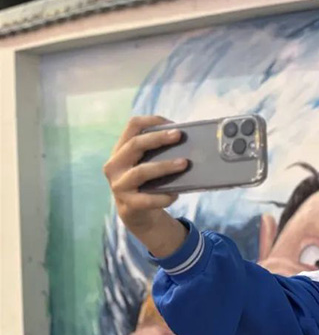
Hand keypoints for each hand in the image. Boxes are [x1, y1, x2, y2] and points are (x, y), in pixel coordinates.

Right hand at [103, 116, 187, 255]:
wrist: (137, 213)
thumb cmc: (147, 182)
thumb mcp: (147, 163)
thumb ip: (158, 152)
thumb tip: (188, 141)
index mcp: (120, 150)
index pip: (132, 126)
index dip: (152, 121)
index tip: (172, 123)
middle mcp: (114, 165)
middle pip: (135, 145)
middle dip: (158, 138)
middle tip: (179, 136)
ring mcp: (119, 185)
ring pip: (141, 172)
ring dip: (164, 166)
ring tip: (184, 164)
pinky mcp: (127, 204)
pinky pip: (148, 199)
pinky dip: (164, 197)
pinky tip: (175, 195)